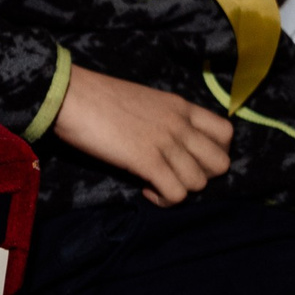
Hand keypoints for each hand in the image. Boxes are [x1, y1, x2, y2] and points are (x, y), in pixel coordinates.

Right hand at [53, 65, 234, 206]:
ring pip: (199, 182)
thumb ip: (162, 118)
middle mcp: (180, 124)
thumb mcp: (142, 100)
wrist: (69, 95)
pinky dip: (164, 199)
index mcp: (179, 106)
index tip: (191, 157)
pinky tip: (146, 191)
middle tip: (175, 174)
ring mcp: (166, 142)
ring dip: (179, 189)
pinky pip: (176, 193)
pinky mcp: (147, 161)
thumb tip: (165, 141)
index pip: (226, 132)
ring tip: (156, 184)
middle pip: (220, 163)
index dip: (215, 151)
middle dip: (202, 175)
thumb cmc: (95, 96)